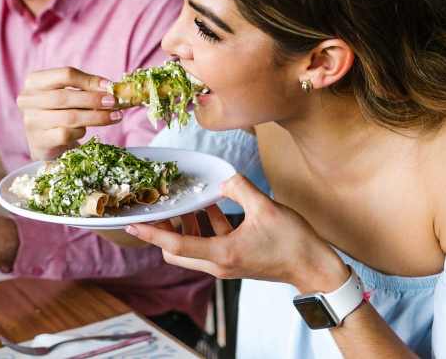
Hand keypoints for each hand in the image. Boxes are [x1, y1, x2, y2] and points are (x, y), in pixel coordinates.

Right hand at [17, 67, 122, 159]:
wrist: (45, 143)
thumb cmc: (60, 113)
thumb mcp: (69, 95)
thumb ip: (85, 88)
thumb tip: (111, 87)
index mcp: (34, 81)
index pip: (65, 75)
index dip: (89, 80)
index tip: (109, 86)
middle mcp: (28, 100)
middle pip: (66, 96)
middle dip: (94, 99)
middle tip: (114, 102)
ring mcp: (31, 122)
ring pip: (69, 117)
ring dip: (96, 117)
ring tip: (115, 117)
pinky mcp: (39, 141)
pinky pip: (66, 134)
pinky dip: (80, 132)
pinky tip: (85, 131)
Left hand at [126, 175, 348, 292]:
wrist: (314, 267)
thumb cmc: (293, 242)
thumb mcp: (265, 208)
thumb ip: (239, 188)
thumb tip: (222, 178)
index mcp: (222, 254)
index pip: (175, 245)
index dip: (151, 232)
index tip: (132, 223)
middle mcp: (218, 263)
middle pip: (176, 251)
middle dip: (164, 229)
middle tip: (159, 206)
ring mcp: (225, 264)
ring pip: (191, 247)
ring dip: (185, 226)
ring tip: (186, 201)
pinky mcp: (234, 259)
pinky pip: (209, 243)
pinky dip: (204, 226)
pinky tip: (210, 205)